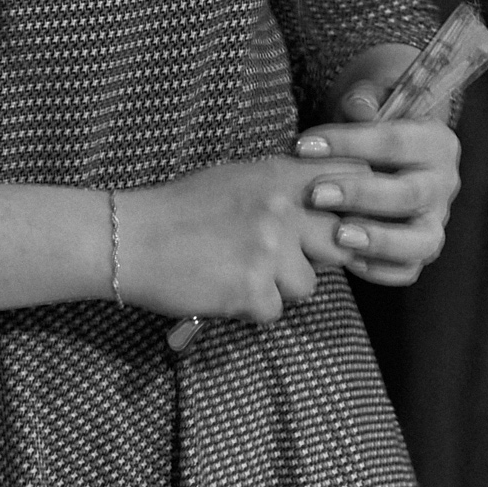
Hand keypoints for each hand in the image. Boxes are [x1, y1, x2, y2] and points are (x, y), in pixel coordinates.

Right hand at [115, 157, 369, 322]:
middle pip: (341, 242)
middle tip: (286, 257)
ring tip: (241, 272)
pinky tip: (224, 289)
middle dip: (319, 255)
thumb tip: (334, 197)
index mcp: (281, 176)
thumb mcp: (241, 177)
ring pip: (307, 285)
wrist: (132, 238)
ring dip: (280, 287)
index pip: (353, 180)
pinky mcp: (251, 290)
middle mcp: (282, 211)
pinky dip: (252, 308)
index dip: (356, 202)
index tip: (345, 217)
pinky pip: (274, 310)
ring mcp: (268, 252)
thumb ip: (287, 185)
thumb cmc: (184, 207)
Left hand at [290, 114, 462, 286]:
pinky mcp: (421, 249)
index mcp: (437, 141)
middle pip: (410, 193)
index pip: (397, 141)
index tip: (304, 146)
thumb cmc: (371, 125)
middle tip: (315, 195)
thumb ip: (364, 101)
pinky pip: (408, 270)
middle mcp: (444, 183)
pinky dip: (379, 269)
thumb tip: (359, 107)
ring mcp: (436, 220)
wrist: (386, 152)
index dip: (350, 143)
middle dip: (360, 195)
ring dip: (379, 240)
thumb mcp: (369, 102)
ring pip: (421, 240)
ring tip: (337, 236)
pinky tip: (345, 259)